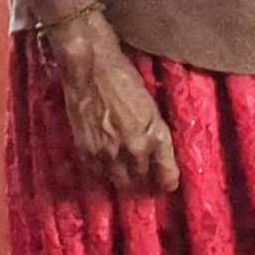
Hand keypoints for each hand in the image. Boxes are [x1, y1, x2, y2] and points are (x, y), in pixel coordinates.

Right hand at [49, 13, 178, 193]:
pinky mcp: (87, 150)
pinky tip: (106, 164)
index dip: (168, 183)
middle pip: (142, 183)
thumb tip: (156, 153)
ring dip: (125, 180)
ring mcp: (109, 152)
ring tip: (126, 175)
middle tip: (145, 180)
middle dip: (145, 183)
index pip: (167, 176)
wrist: (91, 69)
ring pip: (120, 182)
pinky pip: (98, 173)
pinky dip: (103, 172)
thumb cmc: (124, 80)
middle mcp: (135, 148)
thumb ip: (154, 133)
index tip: (167, 184)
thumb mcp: (151, 108)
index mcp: (156, 136)